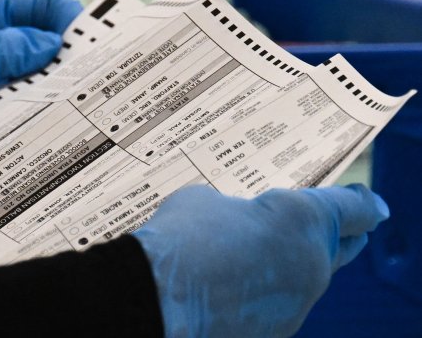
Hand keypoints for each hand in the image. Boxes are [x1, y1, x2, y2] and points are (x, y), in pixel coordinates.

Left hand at [0, 0, 82, 188]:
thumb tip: (48, 46)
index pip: (37, 7)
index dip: (68, 18)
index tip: (91, 44)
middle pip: (44, 52)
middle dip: (71, 64)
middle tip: (97, 88)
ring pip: (33, 93)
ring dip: (54, 102)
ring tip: (79, 118)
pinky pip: (10, 127)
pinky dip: (30, 132)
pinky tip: (45, 142)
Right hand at [133, 184, 389, 337]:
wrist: (158, 298)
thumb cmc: (182, 239)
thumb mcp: (208, 200)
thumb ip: (239, 209)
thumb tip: (237, 223)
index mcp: (302, 219)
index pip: (353, 208)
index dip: (361, 204)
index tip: (368, 205)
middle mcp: (312, 264)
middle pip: (342, 249)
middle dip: (335, 237)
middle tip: (323, 228)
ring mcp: (295, 305)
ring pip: (303, 281)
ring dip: (285, 268)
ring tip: (243, 259)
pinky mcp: (275, 331)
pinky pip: (277, 306)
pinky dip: (261, 297)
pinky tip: (227, 288)